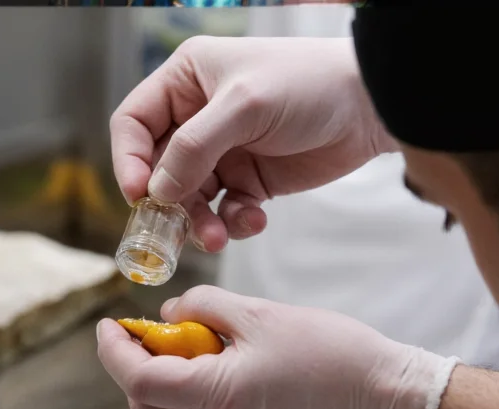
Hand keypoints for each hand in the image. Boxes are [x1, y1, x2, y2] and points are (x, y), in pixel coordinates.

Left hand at [96, 285, 458, 408]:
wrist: (388, 401)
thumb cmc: (332, 353)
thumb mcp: (262, 315)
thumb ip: (205, 309)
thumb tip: (170, 314)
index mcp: (217, 399)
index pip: (137, 382)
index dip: (113, 352)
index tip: (109, 325)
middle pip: (148, 408)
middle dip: (135, 370)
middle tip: (148, 334)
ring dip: (171, 381)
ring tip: (198, 341)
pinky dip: (201, 394)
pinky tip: (228, 364)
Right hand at [110, 36, 393, 252]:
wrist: (369, 107)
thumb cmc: (307, 85)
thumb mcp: (244, 107)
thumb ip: (194, 148)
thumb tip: (157, 192)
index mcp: (187, 81)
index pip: (134, 123)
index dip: (129, 160)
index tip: (139, 195)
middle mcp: (199, 116)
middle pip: (159, 168)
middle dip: (167, 202)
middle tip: (173, 234)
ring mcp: (225, 150)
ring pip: (190, 197)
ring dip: (198, 221)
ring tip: (217, 236)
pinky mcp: (251, 179)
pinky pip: (225, 210)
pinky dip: (234, 222)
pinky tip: (255, 218)